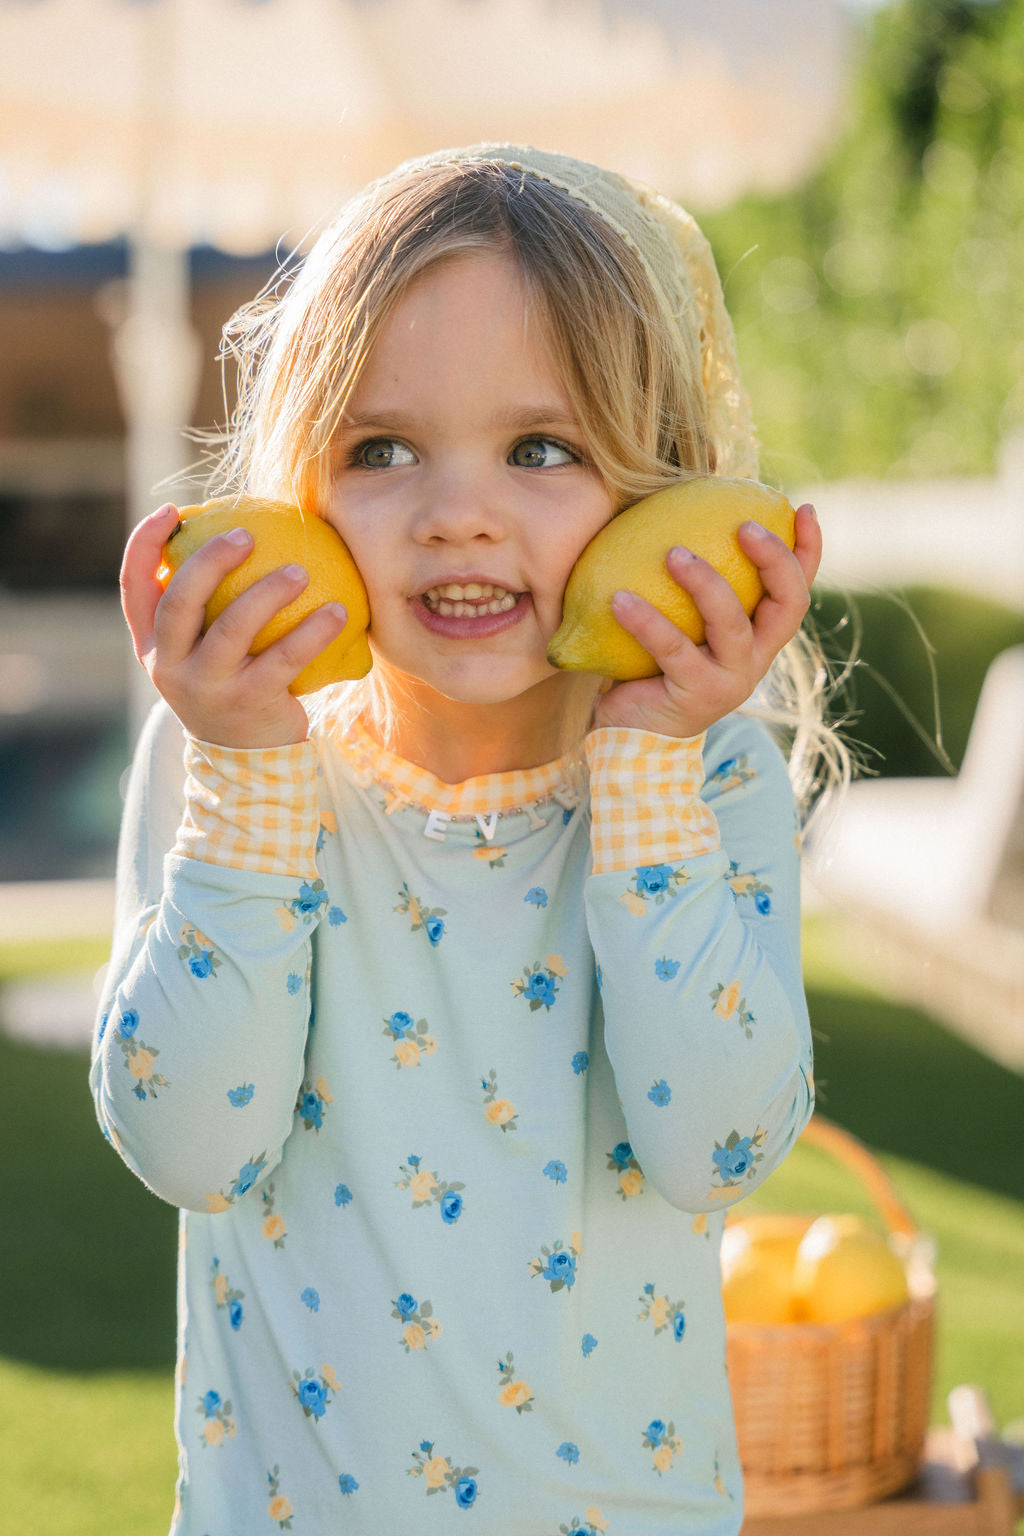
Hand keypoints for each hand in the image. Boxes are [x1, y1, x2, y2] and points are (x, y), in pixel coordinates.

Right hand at [120, 503, 348, 747]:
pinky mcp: (249, 704)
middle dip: (209, 561)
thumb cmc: (231, 684)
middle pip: (180, 602)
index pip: (135, 587)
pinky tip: (339, 611)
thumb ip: (207, 608)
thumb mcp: (204, 652)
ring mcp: (207, 688)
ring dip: (269, 593)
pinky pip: (285, 660)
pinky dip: (314, 632)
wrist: (248, 759)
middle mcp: (170, 666)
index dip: (145, 545)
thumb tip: (243, 534)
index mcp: (152, 646)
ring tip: (300, 571)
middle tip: (246, 534)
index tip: (172, 511)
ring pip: (232, 629)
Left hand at [593, 504, 820, 738]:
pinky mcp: (696, 698)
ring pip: (732, 626)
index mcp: (760, 637)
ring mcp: (731, 681)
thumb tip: (673, 512)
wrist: (632, 734)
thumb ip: (689, 584)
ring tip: (673, 553)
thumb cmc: (652, 666)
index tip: (805, 509)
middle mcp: (756, 659)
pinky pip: (672, 650)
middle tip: (744, 526)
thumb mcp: (681, 622)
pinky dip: (646, 621)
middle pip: (788, 606)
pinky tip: (619, 598)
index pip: (798, 590)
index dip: (809, 551)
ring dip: (706, 583)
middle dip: (774, 561)